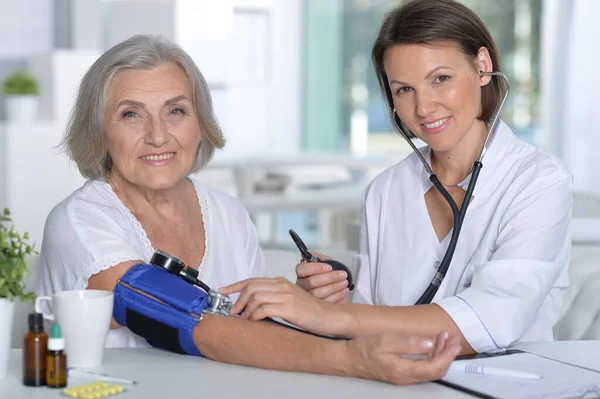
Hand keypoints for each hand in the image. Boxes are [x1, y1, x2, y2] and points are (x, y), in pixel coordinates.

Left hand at [220, 277, 344, 336]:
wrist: (329, 317)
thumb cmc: (310, 312)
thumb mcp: (290, 300)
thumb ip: (274, 298)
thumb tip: (252, 306)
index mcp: (281, 282)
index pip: (252, 280)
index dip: (235, 285)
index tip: (223, 291)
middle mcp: (282, 285)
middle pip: (251, 287)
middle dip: (238, 300)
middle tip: (234, 312)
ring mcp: (286, 295)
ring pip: (255, 297)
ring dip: (246, 310)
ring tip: (244, 319)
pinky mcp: (289, 307)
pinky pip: (263, 309)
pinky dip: (255, 316)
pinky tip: (254, 322)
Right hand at [296, 251, 349, 303]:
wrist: (335, 290)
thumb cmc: (327, 276)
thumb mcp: (325, 264)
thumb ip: (319, 258)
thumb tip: (310, 253)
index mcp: (301, 275)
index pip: (301, 269)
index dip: (315, 268)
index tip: (329, 267)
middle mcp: (301, 287)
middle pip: (311, 282)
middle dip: (329, 278)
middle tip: (343, 275)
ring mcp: (307, 300)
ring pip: (318, 294)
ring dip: (334, 287)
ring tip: (345, 283)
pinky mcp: (316, 309)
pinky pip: (325, 303)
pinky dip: (337, 296)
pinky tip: (344, 291)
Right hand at [348, 331, 459, 384]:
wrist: (348, 359)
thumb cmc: (364, 348)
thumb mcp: (386, 340)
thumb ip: (409, 342)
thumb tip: (430, 343)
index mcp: (404, 370)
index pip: (435, 367)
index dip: (447, 354)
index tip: (452, 340)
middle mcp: (406, 378)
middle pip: (436, 371)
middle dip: (447, 354)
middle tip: (452, 337)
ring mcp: (404, 377)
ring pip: (430, 370)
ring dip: (440, 354)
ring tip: (443, 337)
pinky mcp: (401, 374)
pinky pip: (422, 368)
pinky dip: (431, 356)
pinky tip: (430, 345)